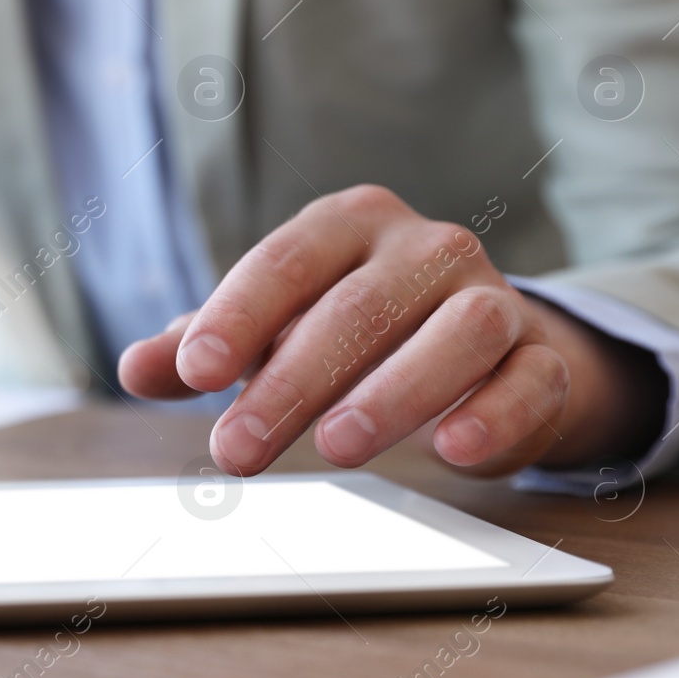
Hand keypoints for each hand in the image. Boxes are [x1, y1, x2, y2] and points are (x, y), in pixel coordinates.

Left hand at [118, 185, 666, 476]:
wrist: (482, 353)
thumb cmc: (353, 334)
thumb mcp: (273, 332)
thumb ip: (201, 348)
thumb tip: (135, 368)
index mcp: (348, 226)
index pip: (285, 262)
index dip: (237, 316)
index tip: (195, 374)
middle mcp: (426, 249)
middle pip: (359, 307)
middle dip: (293, 381)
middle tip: (238, 448)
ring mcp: (494, 299)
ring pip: (456, 333)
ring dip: (394, 392)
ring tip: (337, 448)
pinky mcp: (543, 360)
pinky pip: (530, 380)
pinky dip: (493, 414)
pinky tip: (451, 451)